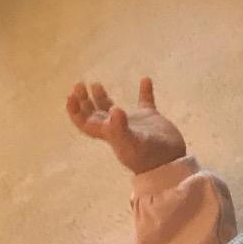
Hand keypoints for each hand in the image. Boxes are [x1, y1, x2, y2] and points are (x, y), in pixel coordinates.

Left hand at [66, 76, 186, 175]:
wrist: (170, 163)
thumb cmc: (148, 156)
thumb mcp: (131, 143)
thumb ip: (120, 128)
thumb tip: (114, 109)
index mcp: (108, 133)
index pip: (85, 122)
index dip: (75, 111)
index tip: (71, 95)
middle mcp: (116, 127)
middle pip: (94, 113)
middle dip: (84, 100)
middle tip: (80, 84)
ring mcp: (133, 122)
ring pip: (112, 108)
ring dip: (102, 96)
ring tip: (95, 83)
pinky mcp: (150, 118)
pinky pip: (145, 101)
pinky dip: (144, 91)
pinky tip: (145, 80)